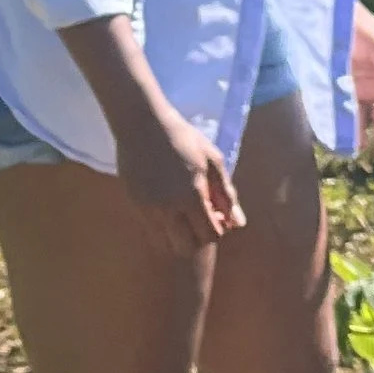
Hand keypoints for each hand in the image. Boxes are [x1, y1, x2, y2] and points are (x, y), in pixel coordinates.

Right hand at [115, 97, 244, 252]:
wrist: (142, 124)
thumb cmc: (182, 138)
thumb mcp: (212, 160)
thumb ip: (226, 194)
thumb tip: (238, 223)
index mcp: (191, 195)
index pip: (210, 235)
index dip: (219, 230)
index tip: (218, 215)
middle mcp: (168, 209)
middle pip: (188, 248)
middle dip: (199, 239)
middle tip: (202, 219)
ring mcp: (148, 210)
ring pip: (167, 245)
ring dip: (180, 238)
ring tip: (185, 217)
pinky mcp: (134, 207)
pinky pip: (152, 233)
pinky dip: (164, 230)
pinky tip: (170, 209)